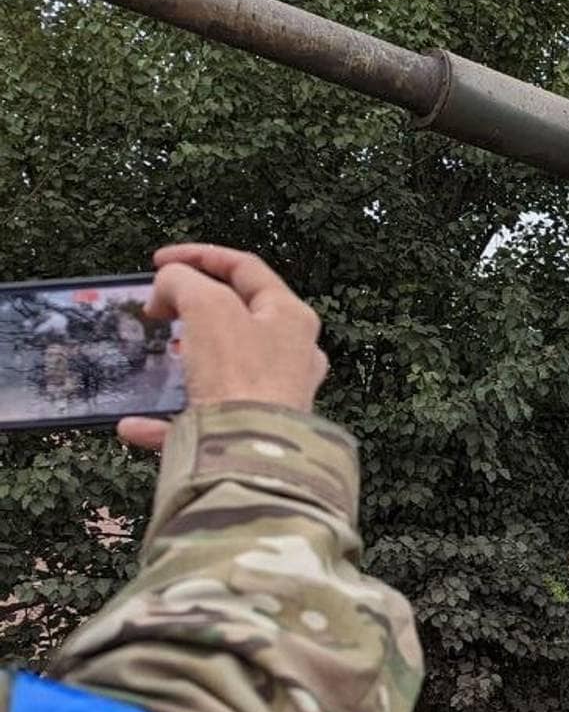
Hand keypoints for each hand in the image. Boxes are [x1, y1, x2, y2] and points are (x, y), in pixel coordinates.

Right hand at [117, 244, 329, 450]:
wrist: (253, 455)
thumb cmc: (239, 374)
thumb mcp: (207, 307)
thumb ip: (185, 284)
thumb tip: (170, 286)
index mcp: (290, 317)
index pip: (246, 268)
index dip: (199, 255)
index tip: (157, 261)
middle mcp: (292, 354)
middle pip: (239, 317)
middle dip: (195, 307)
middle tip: (159, 309)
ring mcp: (275, 396)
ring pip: (225, 368)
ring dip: (189, 360)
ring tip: (161, 355)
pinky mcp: (251, 432)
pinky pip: (202, 421)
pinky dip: (165, 422)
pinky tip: (133, 427)